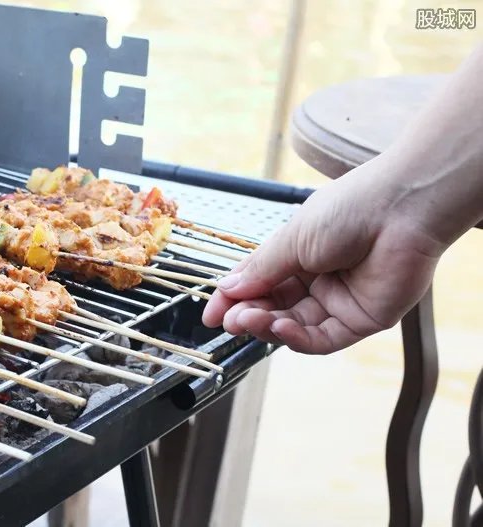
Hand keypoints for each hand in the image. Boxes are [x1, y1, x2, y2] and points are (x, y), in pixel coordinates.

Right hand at [201, 159, 445, 353]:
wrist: (401, 208)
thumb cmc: (349, 210)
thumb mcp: (291, 239)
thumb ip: (260, 270)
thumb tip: (227, 289)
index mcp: (298, 255)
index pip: (258, 284)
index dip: (233, 299)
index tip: (210, 315)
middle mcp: (317, 280)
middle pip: (273, 308)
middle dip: (248, 315)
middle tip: (229, 320)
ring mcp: (339, 302)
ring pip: (294, 327)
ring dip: (267, 327)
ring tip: (247, 320)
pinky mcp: (362, 320)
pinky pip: (323, 339)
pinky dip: (297, 338)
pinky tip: (279, 328)